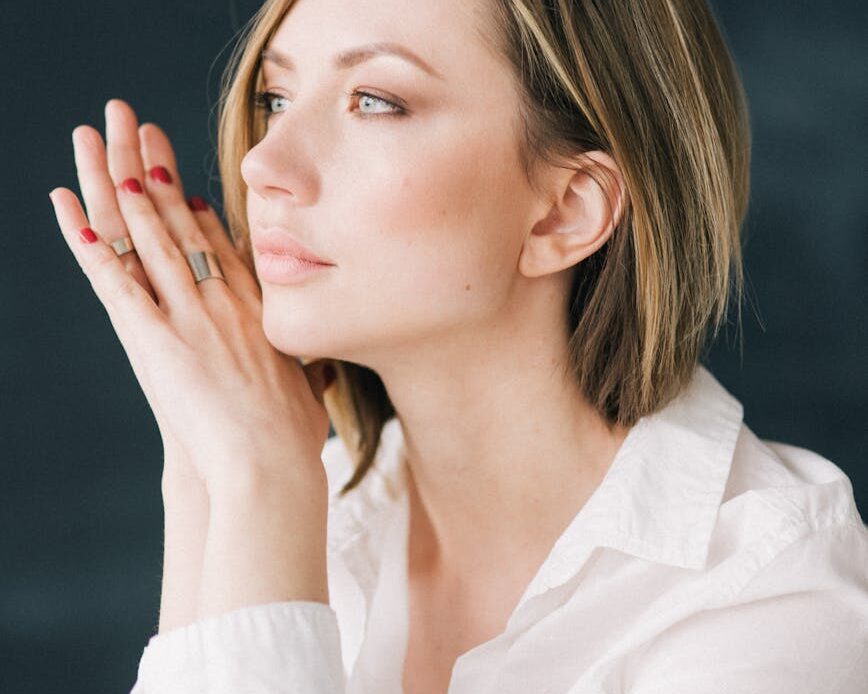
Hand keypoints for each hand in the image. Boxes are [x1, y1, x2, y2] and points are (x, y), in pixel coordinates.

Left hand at [49, 99, 334, 495]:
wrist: (270, 465)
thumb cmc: (294, 441)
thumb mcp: (311, 399)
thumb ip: (313, 378)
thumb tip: (328, 376)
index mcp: (260, 313)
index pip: (226, 252)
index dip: (203, 215)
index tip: (187, 189)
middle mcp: (224, 302)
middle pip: (186, 227)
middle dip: (159, 175)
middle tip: (141, 132)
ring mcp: (188, 316)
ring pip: (149, 239)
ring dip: (119, 188)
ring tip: (100, 145)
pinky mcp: (154, 338)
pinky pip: (114, 280)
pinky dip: (87, 243)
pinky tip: (66, 208)